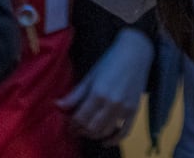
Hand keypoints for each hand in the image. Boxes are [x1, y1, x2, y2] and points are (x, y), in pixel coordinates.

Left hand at [55, 26, 152, 142]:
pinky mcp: (134, 111)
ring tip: (88, 130)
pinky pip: (124, 132)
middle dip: (81, 130)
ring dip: (94, 134)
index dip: (72, 123)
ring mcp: (124, 109)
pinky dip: (114, 140)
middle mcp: (112, 104)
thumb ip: (75, 94)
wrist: (135, 52)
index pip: (80, 118)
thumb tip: (57, 105)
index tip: (69, 123)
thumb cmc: (110, 60)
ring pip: (105, 132)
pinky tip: (106, 141)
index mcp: (98, 94)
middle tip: (77, 127)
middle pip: (92, 128)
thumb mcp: (90, 76)